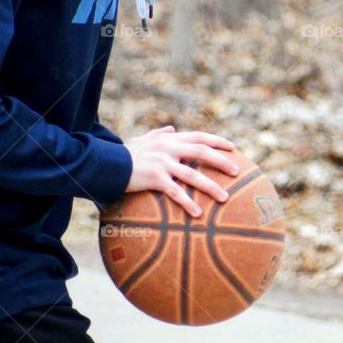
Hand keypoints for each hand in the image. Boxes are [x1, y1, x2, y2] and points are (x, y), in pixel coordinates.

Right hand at [123, 125, 238, 217]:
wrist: (105, 162)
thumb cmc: (124, 153)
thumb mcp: (142, 139)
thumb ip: (158, 133)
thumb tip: (171, 128)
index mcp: (168, 138)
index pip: (198, 136)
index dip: (217, 141)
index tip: (233, 147)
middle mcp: (168, 148)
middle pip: (202, 152)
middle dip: (221, 161)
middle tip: (236, 171)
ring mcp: (162, 163)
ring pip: (192, 174)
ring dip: (211, 187)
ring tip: (225, 198)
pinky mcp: (154, 178)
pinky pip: (175, 192)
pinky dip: (188, 203)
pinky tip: (198, 213)